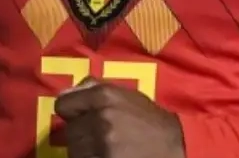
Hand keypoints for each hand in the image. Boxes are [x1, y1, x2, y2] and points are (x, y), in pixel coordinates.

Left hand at [55, 78, 185, 157]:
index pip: (63, 104)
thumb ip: (93, 88)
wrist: (175, 145)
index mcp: (103, 96)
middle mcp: (101, 118)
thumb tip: (65, 94)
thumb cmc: (148, 119)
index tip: (81, 117)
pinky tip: (107, 156)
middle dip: (80, 134)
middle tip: (98, 137)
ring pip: (75, 150)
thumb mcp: (125, 94)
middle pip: (69, 131)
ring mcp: (104, 144)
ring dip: (85, 151)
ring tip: (104, 148)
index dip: (72, 112)